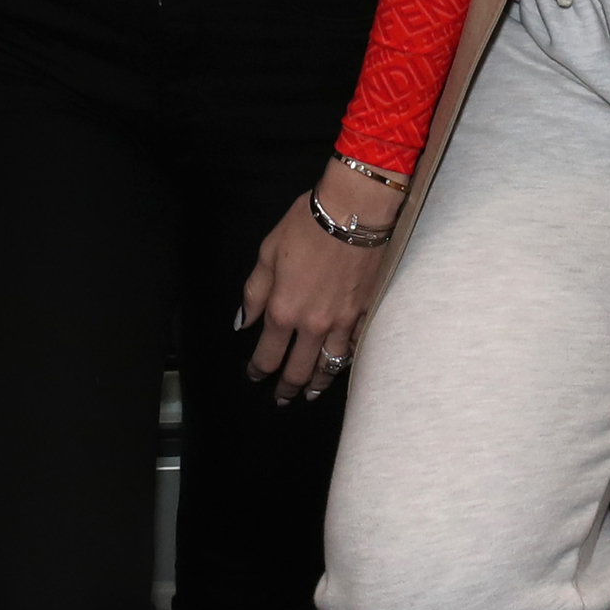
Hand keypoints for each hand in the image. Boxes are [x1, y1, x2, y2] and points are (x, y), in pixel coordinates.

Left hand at [237, 162, 394, 404]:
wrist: (354, 211)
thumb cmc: (306, 227)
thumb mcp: (267, 253)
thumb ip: (255, 293)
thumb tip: (244, 323)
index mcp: (284, 312)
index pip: (268, 354)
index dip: (259, 370)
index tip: (255, 375)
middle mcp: (313, 325)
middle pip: (299, 370)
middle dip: (287, 388)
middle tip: (282, 398)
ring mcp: (343, 322)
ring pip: (329, 365)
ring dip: (317, 383)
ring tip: (310, 393)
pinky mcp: (365, 313)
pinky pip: (354, 346)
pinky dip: (345, 360)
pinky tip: (340, 364)